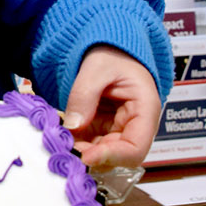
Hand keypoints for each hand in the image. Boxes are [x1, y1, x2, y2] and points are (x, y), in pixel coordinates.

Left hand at [61, 46, 160, 168]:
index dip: (112, 157)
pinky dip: (75, 143)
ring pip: (101, 153)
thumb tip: (73, 125)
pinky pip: (90, 144)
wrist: (109, 47)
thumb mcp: (97, 67)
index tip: (86, 157)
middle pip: (117, 156)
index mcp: (145, 109)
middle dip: (91, 156)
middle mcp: (135, 125)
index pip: (136, 148)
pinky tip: (61, 135)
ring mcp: (118, 129)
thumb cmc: (113, 53)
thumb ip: (84, 94)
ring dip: (80, 151)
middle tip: (65, 149)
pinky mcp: (102, 129)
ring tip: (60, 140)